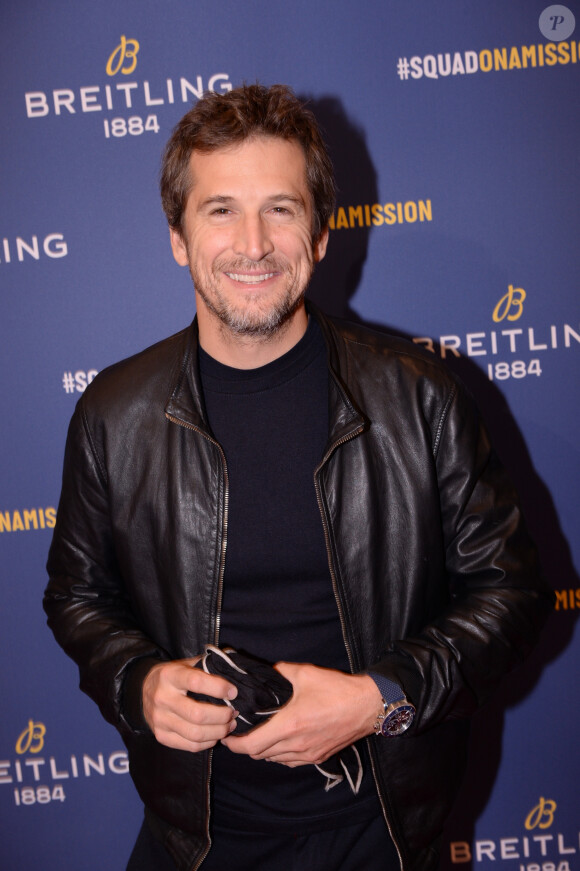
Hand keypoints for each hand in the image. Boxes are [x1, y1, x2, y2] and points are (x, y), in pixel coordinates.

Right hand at [142, 658, 237, 751]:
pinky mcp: (161, 736)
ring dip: (219, 731)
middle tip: (234, 712)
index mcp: (169, 676)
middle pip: (198, 714)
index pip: (196, 682)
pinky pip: (190, 746)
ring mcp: (160, 720)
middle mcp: (162, 698)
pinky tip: (216, 734)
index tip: (233, 692)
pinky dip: (209, 742)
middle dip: (222, 716)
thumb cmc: (174, 676)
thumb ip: (207, 666)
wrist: (142, 689)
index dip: (218, 688)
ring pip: (196, 734)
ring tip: (229, 725)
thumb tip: (234, 670)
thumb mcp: (186, 664)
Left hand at [221, 662, 381, 766]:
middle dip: (246, 746)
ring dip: (263, 751)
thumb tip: (267, 671)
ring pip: (275, 760)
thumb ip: (281, 671)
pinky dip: (279, 755)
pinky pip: (290, 762)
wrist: (368, 706)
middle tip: (240, 732)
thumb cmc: (337, 689)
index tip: (227, 736)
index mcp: (290, 725)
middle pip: (260, 755)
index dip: (235, 744)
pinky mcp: (318, 757)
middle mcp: (297, 745)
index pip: (252, 745)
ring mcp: (308, 754)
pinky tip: (280, 741)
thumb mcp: (305, 673)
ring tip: (258, 735)